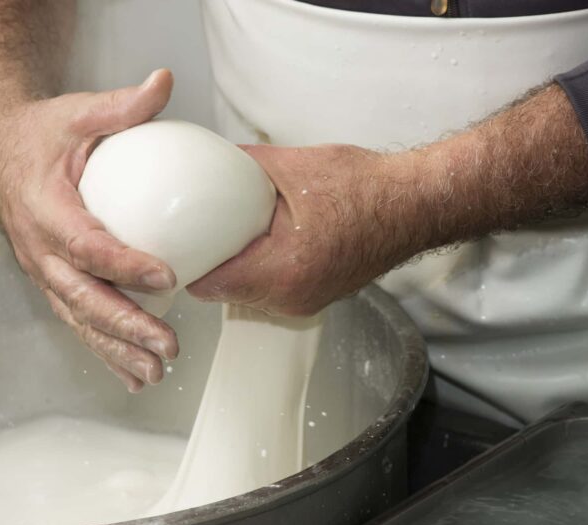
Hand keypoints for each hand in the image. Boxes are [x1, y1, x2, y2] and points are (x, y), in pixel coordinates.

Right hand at [0, 70, 178, 391]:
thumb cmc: (40, 136)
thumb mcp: (78, 113)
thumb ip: (121, 106)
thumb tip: (163, 83)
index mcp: (46, 208)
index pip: (87, 244)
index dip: (125, 264)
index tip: (167, 277)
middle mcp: (40, 248)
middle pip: (83, 297)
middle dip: (125, 326)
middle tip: (167, 346)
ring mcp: (43, 270)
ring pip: (78, 318)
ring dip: (115, 349)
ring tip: (153, 374)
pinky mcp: (51, 280)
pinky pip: (76, 320)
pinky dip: (102, 349)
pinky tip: (130, 373)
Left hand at [188, 144, 428, 315]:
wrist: (414, 206)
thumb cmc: (367, 187)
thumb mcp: (294, 165)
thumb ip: (244, 164)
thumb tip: (210, 159)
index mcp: (283, 268)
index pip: (211, 284)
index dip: (186, 266)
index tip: (173, 247)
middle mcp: (293, 296)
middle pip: (225, 293)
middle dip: (208, 266)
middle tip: (193, 236)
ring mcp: (306, 303)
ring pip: (247, 295)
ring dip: (233, 270)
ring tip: (224, 237)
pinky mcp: (315, 299)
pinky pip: (270, 292)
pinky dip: (257, 272)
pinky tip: (258, 243)